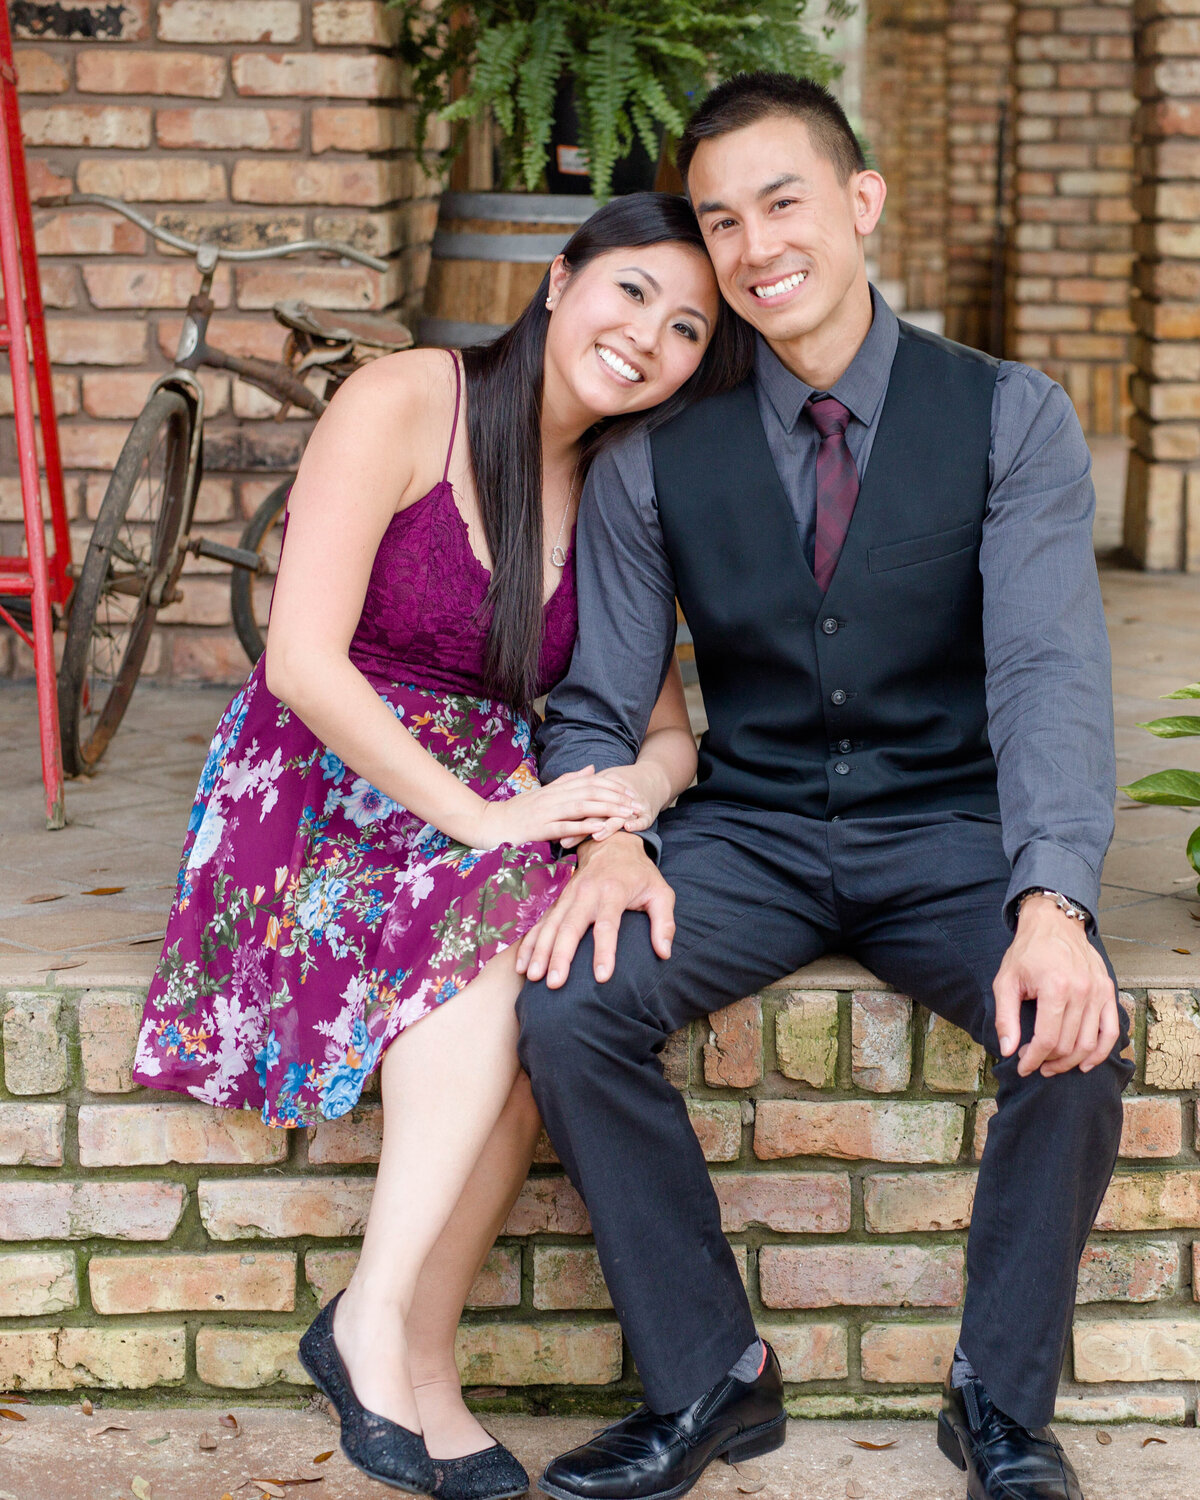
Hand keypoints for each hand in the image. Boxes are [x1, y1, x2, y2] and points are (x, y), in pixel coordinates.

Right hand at [474, 767, 643, 850]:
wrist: (489, 823)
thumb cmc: (517, 811)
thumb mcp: (544, 793)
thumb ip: (568, 780)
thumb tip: (592, 769)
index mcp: (556, 789)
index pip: (589, 783)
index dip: (612, 787)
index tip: (631, 793)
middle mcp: (553, 797)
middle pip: (590, 792)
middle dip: (616, 797)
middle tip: (636, 804)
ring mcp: (546, 812)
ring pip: (581, 806)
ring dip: (606, 809)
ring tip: (626, 814)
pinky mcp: (538, 828)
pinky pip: (564, 826)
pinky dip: (583, 826)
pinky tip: (600, 828)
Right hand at [515, 831, 674, 986]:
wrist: (614, 845)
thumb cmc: (641, 875)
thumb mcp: (662, 892)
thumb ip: (665, 923)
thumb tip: (664, 953)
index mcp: (613, 892)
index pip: (608, 925)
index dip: (605, 952)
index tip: (601, 978)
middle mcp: (587, 893)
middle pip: (571, 927)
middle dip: (560, 956)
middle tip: (554, 983)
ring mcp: (569, 896)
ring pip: (551, 925)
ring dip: (540, 951)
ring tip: (533, 977)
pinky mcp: (559, 900)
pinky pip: (541, 923)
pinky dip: (530, 943)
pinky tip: (521, 964)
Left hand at [557, 762, 668, 848]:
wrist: (651, 778)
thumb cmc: (619, 786)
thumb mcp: (599, 786)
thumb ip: (580, 800)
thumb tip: (557, 816)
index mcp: (599, 791)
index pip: (581, 806)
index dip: (567, 820)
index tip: (552, 833)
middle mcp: (615, 797)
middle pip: (597, 811)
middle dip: (581, 829)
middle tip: (565, 843)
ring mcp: (632, 804)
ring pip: (619, 815)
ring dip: (608, 825)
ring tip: (596, 836)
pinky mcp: (647, 812)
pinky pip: (643, 818)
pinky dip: (637, 822)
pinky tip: (628, 828)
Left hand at [992, 895, 1119, 1076]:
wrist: (1054, 923)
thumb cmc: (1027, 952)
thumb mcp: (1006, 981)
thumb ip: (1005, 1017)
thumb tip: (1008, 1050)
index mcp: (1055, 988)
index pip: (1047, 1039)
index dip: (1034, 1059)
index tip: (1023, 1067)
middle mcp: (1082, 991)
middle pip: (1069, 1045)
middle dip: (1049, 1061)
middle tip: (1035, 1063)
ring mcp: (1099, 992)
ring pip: (1089, 1043)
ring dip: (1071, 1062)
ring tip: (1053, 1065)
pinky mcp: (1108, 991)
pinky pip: (1111, 1031)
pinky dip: (1100, 1052)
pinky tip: (1085, 1063)